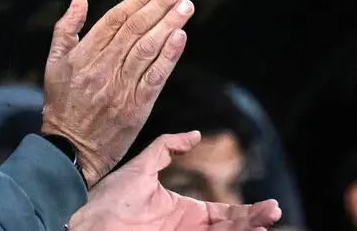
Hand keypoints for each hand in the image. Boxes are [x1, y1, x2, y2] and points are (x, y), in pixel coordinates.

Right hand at [42, 0, 194, 186]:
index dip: (138, 0)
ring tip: (186, 6)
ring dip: (170, 24)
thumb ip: (66, 29)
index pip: (115, 19)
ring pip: (148, 49)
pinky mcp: (135, 108)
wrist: (69, 150)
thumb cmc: (61, 103)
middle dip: (160, 5)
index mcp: (82, 56)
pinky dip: (169, 56)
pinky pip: (155, 78)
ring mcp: (120, 89)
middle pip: (136, 29)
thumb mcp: (54, 63)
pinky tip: (181, 37)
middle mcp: (102, 69)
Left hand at [68, 132, 281, 230]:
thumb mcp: (142, 167)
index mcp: (183, 211)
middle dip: (254, 223)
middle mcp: (185, 229)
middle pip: (229, 229)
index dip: (247, 214)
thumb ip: (167, 148)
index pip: (224, 214)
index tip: (270, 210)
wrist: (82, 221)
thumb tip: (195, 135)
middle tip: (274, 215)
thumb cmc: (108, 198)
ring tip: (265, 224)